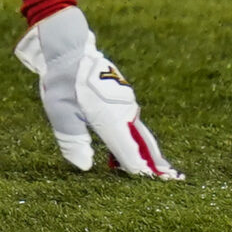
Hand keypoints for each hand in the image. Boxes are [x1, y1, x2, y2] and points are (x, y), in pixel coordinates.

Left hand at [13, 6, 181, 178]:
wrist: (68, 48)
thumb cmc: (62, 81)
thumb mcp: (60, 113)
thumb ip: (73, 140)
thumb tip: (84, 165)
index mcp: (111, 120)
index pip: (128, 152)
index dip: (139, 169)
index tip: (154, 184)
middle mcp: (124, 113)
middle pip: (142, 142)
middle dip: (153, 161)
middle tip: (171, 179)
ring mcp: (126, 103)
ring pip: (138, 131)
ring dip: (145, 148)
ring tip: (156, 167)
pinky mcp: (121, 96)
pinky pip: (131, 121)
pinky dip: (136, 135)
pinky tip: (133, 143)